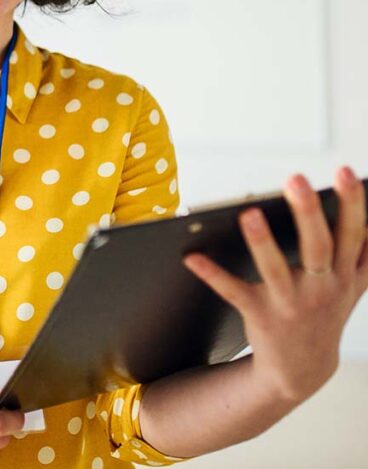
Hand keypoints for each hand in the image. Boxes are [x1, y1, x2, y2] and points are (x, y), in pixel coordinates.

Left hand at [184, 166, 367, 405]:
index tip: (346, 172)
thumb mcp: (354, 285)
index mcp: (344, 275)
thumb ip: (365, 252)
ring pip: (275, 269)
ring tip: (248, 213)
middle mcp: (322, 288)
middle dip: (309, 213)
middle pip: (318, 247)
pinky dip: (212, 274)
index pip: (352, 233)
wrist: (303, 369)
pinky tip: (190, 256)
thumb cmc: (325, 311)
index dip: (352, 203)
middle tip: (295, 179)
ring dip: (262, 242)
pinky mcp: (261, 316)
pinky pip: (234, 292)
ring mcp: (291, 304)